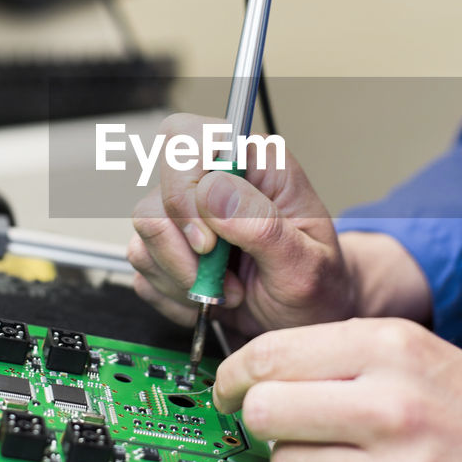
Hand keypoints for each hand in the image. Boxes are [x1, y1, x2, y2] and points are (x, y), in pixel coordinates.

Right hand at [129, 113, 363, 336]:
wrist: (307, 323)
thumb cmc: (319, 286)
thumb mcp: (306, 264)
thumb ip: (263, 225)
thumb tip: (212, 191)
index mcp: (254, 163)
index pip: (187, 139)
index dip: (184, 189)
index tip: (208, 242)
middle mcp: (215, 180)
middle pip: (156, 194)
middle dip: (182, 250)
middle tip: (222, 279)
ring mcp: (187, 214)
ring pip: (145, 232)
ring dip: (182, 277)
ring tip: (226, 291)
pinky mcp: (169, 246)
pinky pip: (143, 267)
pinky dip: (173, 295)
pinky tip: (209, 299)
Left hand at [213, 316, 461, 461]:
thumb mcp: (412, 351)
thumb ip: (332, 353)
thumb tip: (247, 373)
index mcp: (391, 349)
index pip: (270, 357)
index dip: (234, 375)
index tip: (228, 389)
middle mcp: (392, 408)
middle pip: (264, 413)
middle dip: (264, 420)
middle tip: (286, 425)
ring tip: (345, 460)